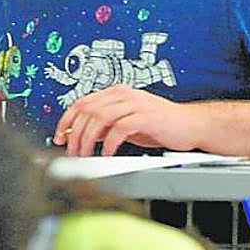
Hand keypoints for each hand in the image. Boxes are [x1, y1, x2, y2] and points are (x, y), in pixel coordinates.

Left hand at [53, 85, 197, 156]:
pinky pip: (119, 129)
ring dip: (88, 140)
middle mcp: (125, 95)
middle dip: (75, 135)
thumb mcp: (127, 123)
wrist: (191, 125)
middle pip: (87, 111)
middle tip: (73, 153)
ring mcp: (136, 104)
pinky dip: (109, 144)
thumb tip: (78, 135)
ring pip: (99, 118)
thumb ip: (105, 126)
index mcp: (117, 93)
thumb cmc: (161, 125)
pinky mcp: (146, 116)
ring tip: (86, 156)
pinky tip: (107, 155)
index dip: (66, 121)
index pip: (82, 102)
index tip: (59, 138)